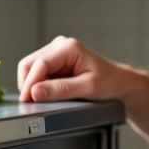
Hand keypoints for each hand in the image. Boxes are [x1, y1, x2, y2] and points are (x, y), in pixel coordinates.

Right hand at [17, 36, 139, 103]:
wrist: (121, 83)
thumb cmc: (111, 82)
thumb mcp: (88, 88)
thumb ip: (61, 89)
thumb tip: (36, 92)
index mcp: (69, 47)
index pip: (39, 64)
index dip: (30, 83)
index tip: (27, 99)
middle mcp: (60, 46)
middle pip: (30, 64)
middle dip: (28, 84)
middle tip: (31, 103)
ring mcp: (57, 53)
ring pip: (31, 68)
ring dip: (33, 85)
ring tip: (44, 99)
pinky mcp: (56, 62)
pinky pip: (38, 74)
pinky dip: (39, 85)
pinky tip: (49, 94)